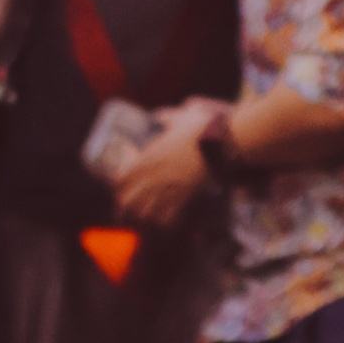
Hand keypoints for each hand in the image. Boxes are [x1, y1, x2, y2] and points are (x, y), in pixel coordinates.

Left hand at [115, 99, 221, 229]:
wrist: (225, 144)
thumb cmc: (205, 129)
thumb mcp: (182, 117)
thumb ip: (168, 116)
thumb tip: (158, 114)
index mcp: (149, 157)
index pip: (120, 181)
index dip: (118, 191)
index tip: (122, 195)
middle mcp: (153, 176)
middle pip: (127, 203)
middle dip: (125, 213)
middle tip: (130, 218)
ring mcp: (167, 191)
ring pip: (144, 216)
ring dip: (143, 222)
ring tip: (146, 226)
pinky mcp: (184, 202)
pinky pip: (166, 223)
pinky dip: (164, 228)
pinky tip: (166, 228)